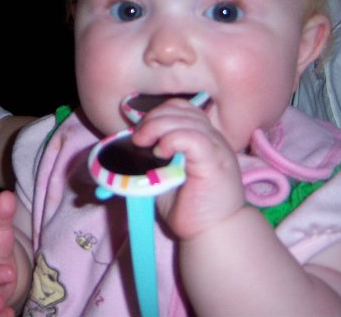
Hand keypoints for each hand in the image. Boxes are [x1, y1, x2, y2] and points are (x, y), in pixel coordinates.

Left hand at [130, 97, 244, 238]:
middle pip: (180, 109)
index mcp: (201, 137)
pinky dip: (172, 140)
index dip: (157, 113)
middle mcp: (212, 137)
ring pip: (185, 119)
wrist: (213, 233)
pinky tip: (161, 153)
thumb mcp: (163, 176)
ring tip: (146, 146)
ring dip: (158, 127)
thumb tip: (124, 146)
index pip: (180, 107)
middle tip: (138, 139)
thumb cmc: (190, 207)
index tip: (139, 132)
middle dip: (153, 119)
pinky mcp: (215, 161)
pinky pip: (194, 137)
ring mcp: (216, 147)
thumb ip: (151, 158)